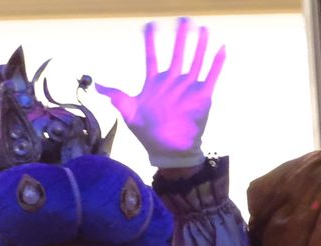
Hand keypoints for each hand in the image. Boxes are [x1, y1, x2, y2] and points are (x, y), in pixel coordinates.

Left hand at [94, 18, 225, 168]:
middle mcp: (172, 82)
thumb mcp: (129, 113)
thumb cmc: (147, 134)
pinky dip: (217, 63)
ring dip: (199, 45)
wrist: (167, 151)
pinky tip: (221, 48)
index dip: (150, 42)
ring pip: (195, 61)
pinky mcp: (202, 96)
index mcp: (154, 83)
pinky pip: (211, 76)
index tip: (150, 25)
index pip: (152, 57)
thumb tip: (99, 86)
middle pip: (177, 54)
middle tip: (182, 19)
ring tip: (202, 29)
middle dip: (180, 37)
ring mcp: (188, 87)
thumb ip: (117, 97)